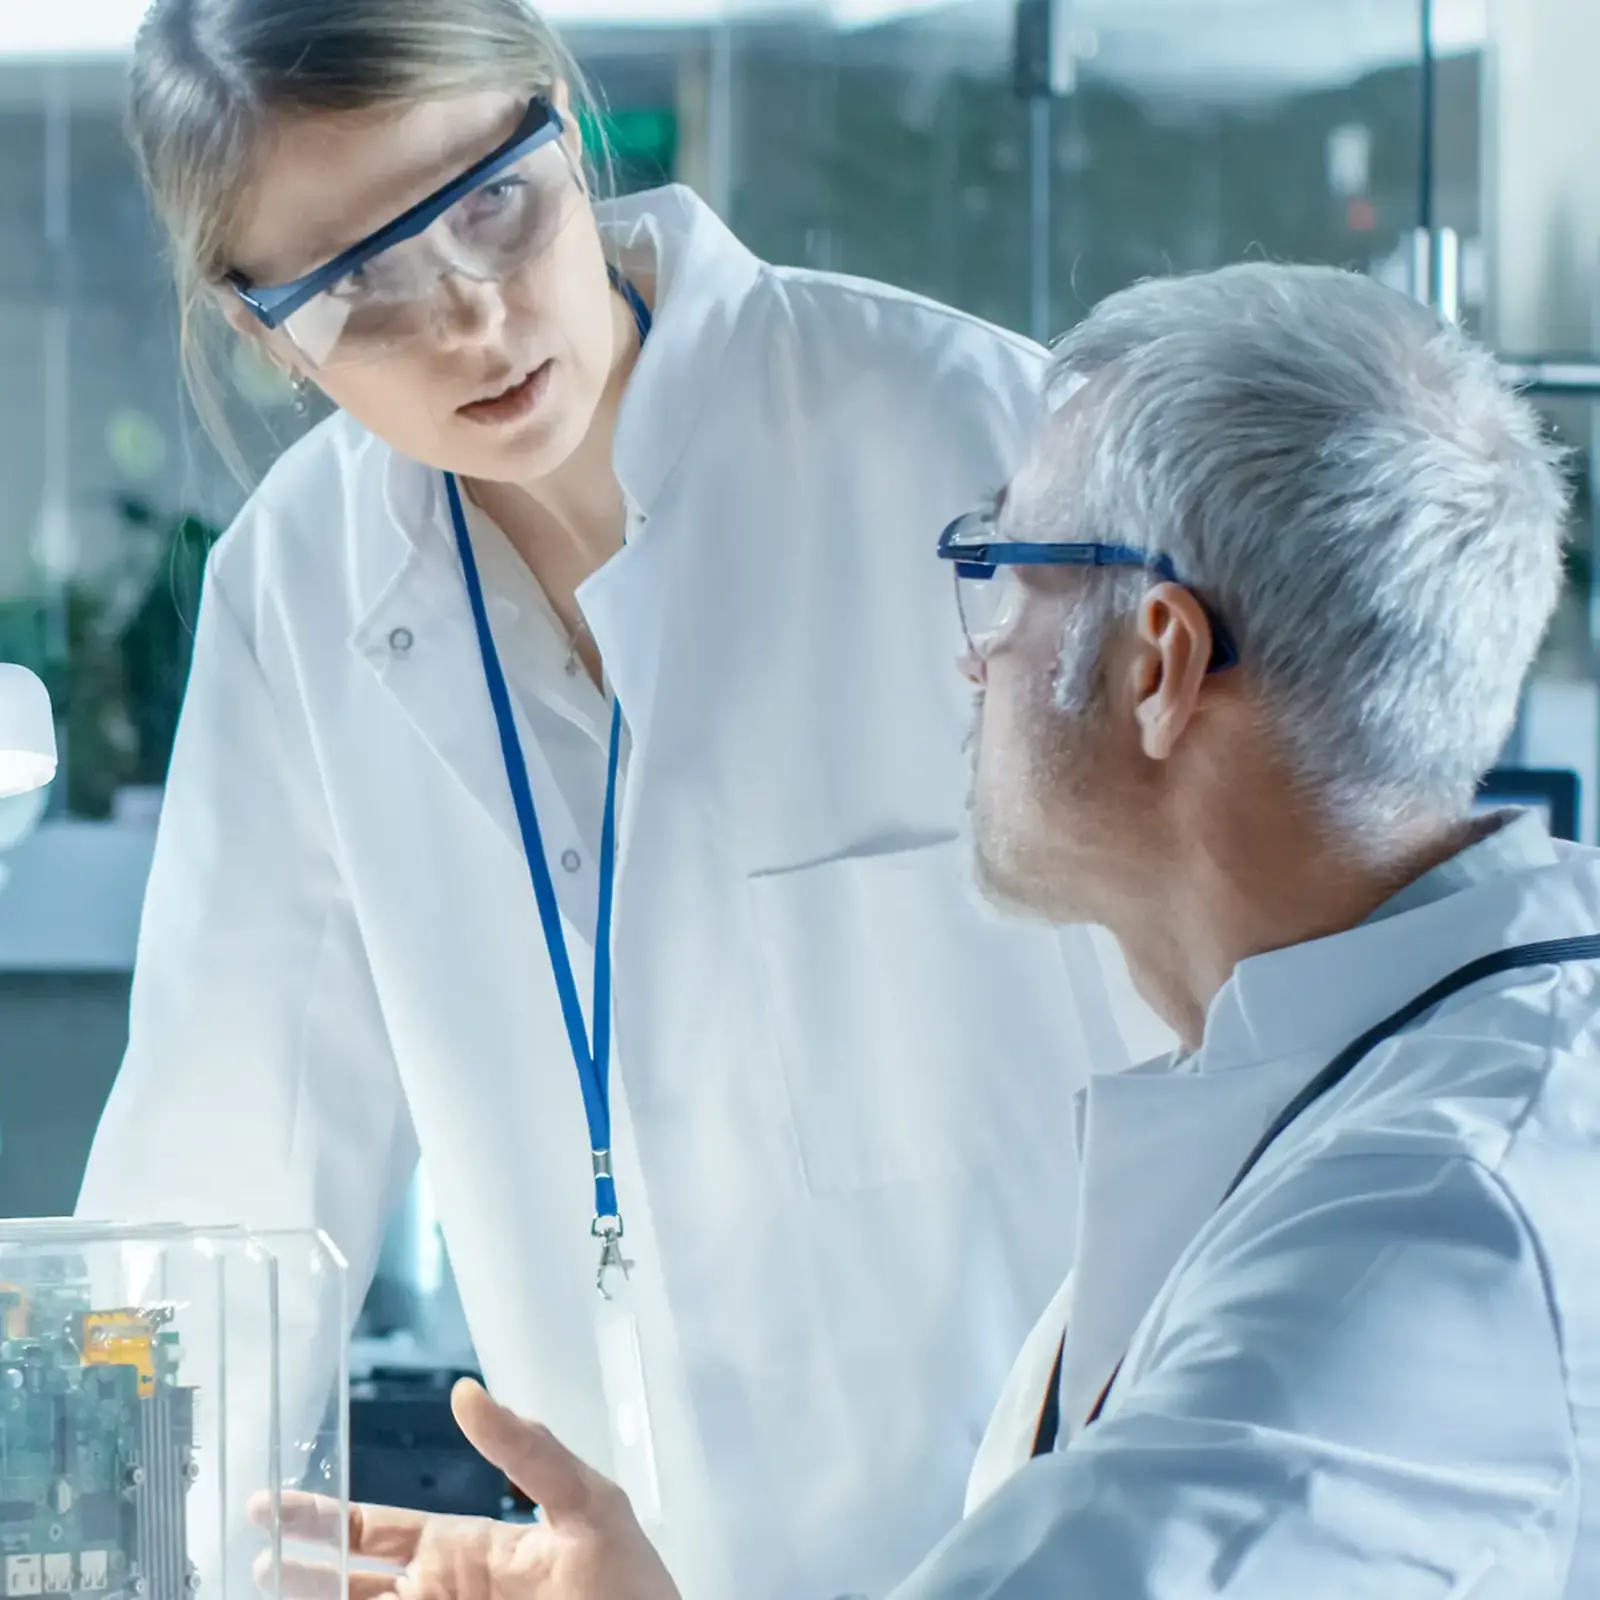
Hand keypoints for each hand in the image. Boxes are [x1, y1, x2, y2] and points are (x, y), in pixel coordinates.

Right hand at [256, 1380, 680, 1599]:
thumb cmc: (630, 1582)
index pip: (377, 1530)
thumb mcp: (585, 1502)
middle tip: (246, 1552)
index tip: (267, 1504)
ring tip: (263, 1584)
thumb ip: (527, 1449)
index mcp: (468, 1550)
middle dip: (298, 1567)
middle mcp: (442, 1596)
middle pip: (349, 1584)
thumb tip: (465, 1392)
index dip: (324, 1517)